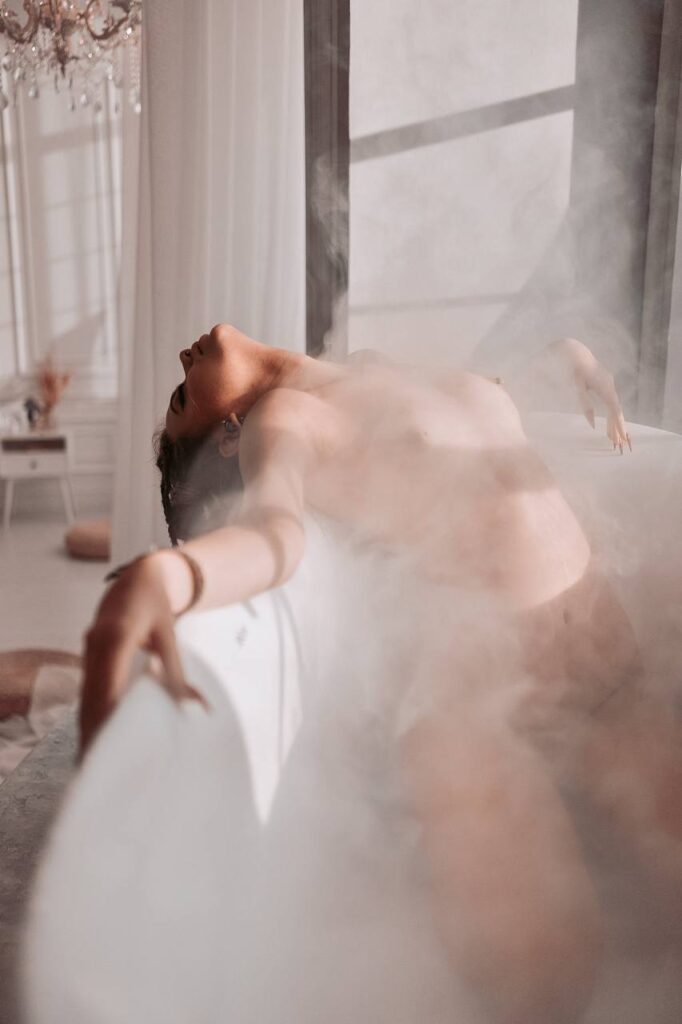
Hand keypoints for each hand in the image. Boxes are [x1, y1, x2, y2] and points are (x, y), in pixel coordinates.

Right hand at [79, 555, 206, 759]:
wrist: (139, 576)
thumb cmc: (156, 605)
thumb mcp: (169, 637)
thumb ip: (178, 674)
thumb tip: (198, 708)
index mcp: (116, 636)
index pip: (107, 683)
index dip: (105, 715)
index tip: (107, 744)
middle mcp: (96, 644)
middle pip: (92, 695)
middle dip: (94, 730)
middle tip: (98, 766)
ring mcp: (89, 650)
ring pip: (86, 695)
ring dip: (90, 726)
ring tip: (94, 760)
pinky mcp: (90, 656)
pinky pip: (88, 689)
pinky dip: (92, 712)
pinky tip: (97, 735)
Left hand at [555, 338, 630, 452]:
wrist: (574, 352)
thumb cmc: (573, 369)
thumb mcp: (577, 388)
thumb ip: (586, 405)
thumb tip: (593, 424)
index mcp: (605, 387)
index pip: (615, 410)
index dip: (618, 425)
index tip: (622, 437)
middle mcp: (610, 386)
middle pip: (617, 410)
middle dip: (618, 427)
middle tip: (620, 444)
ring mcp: (609, 384)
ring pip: (614, 407)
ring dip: (615, 423)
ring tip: (615, 438)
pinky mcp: (605, 384)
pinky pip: (610, 402)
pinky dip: (611, 415)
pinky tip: (610, 425)